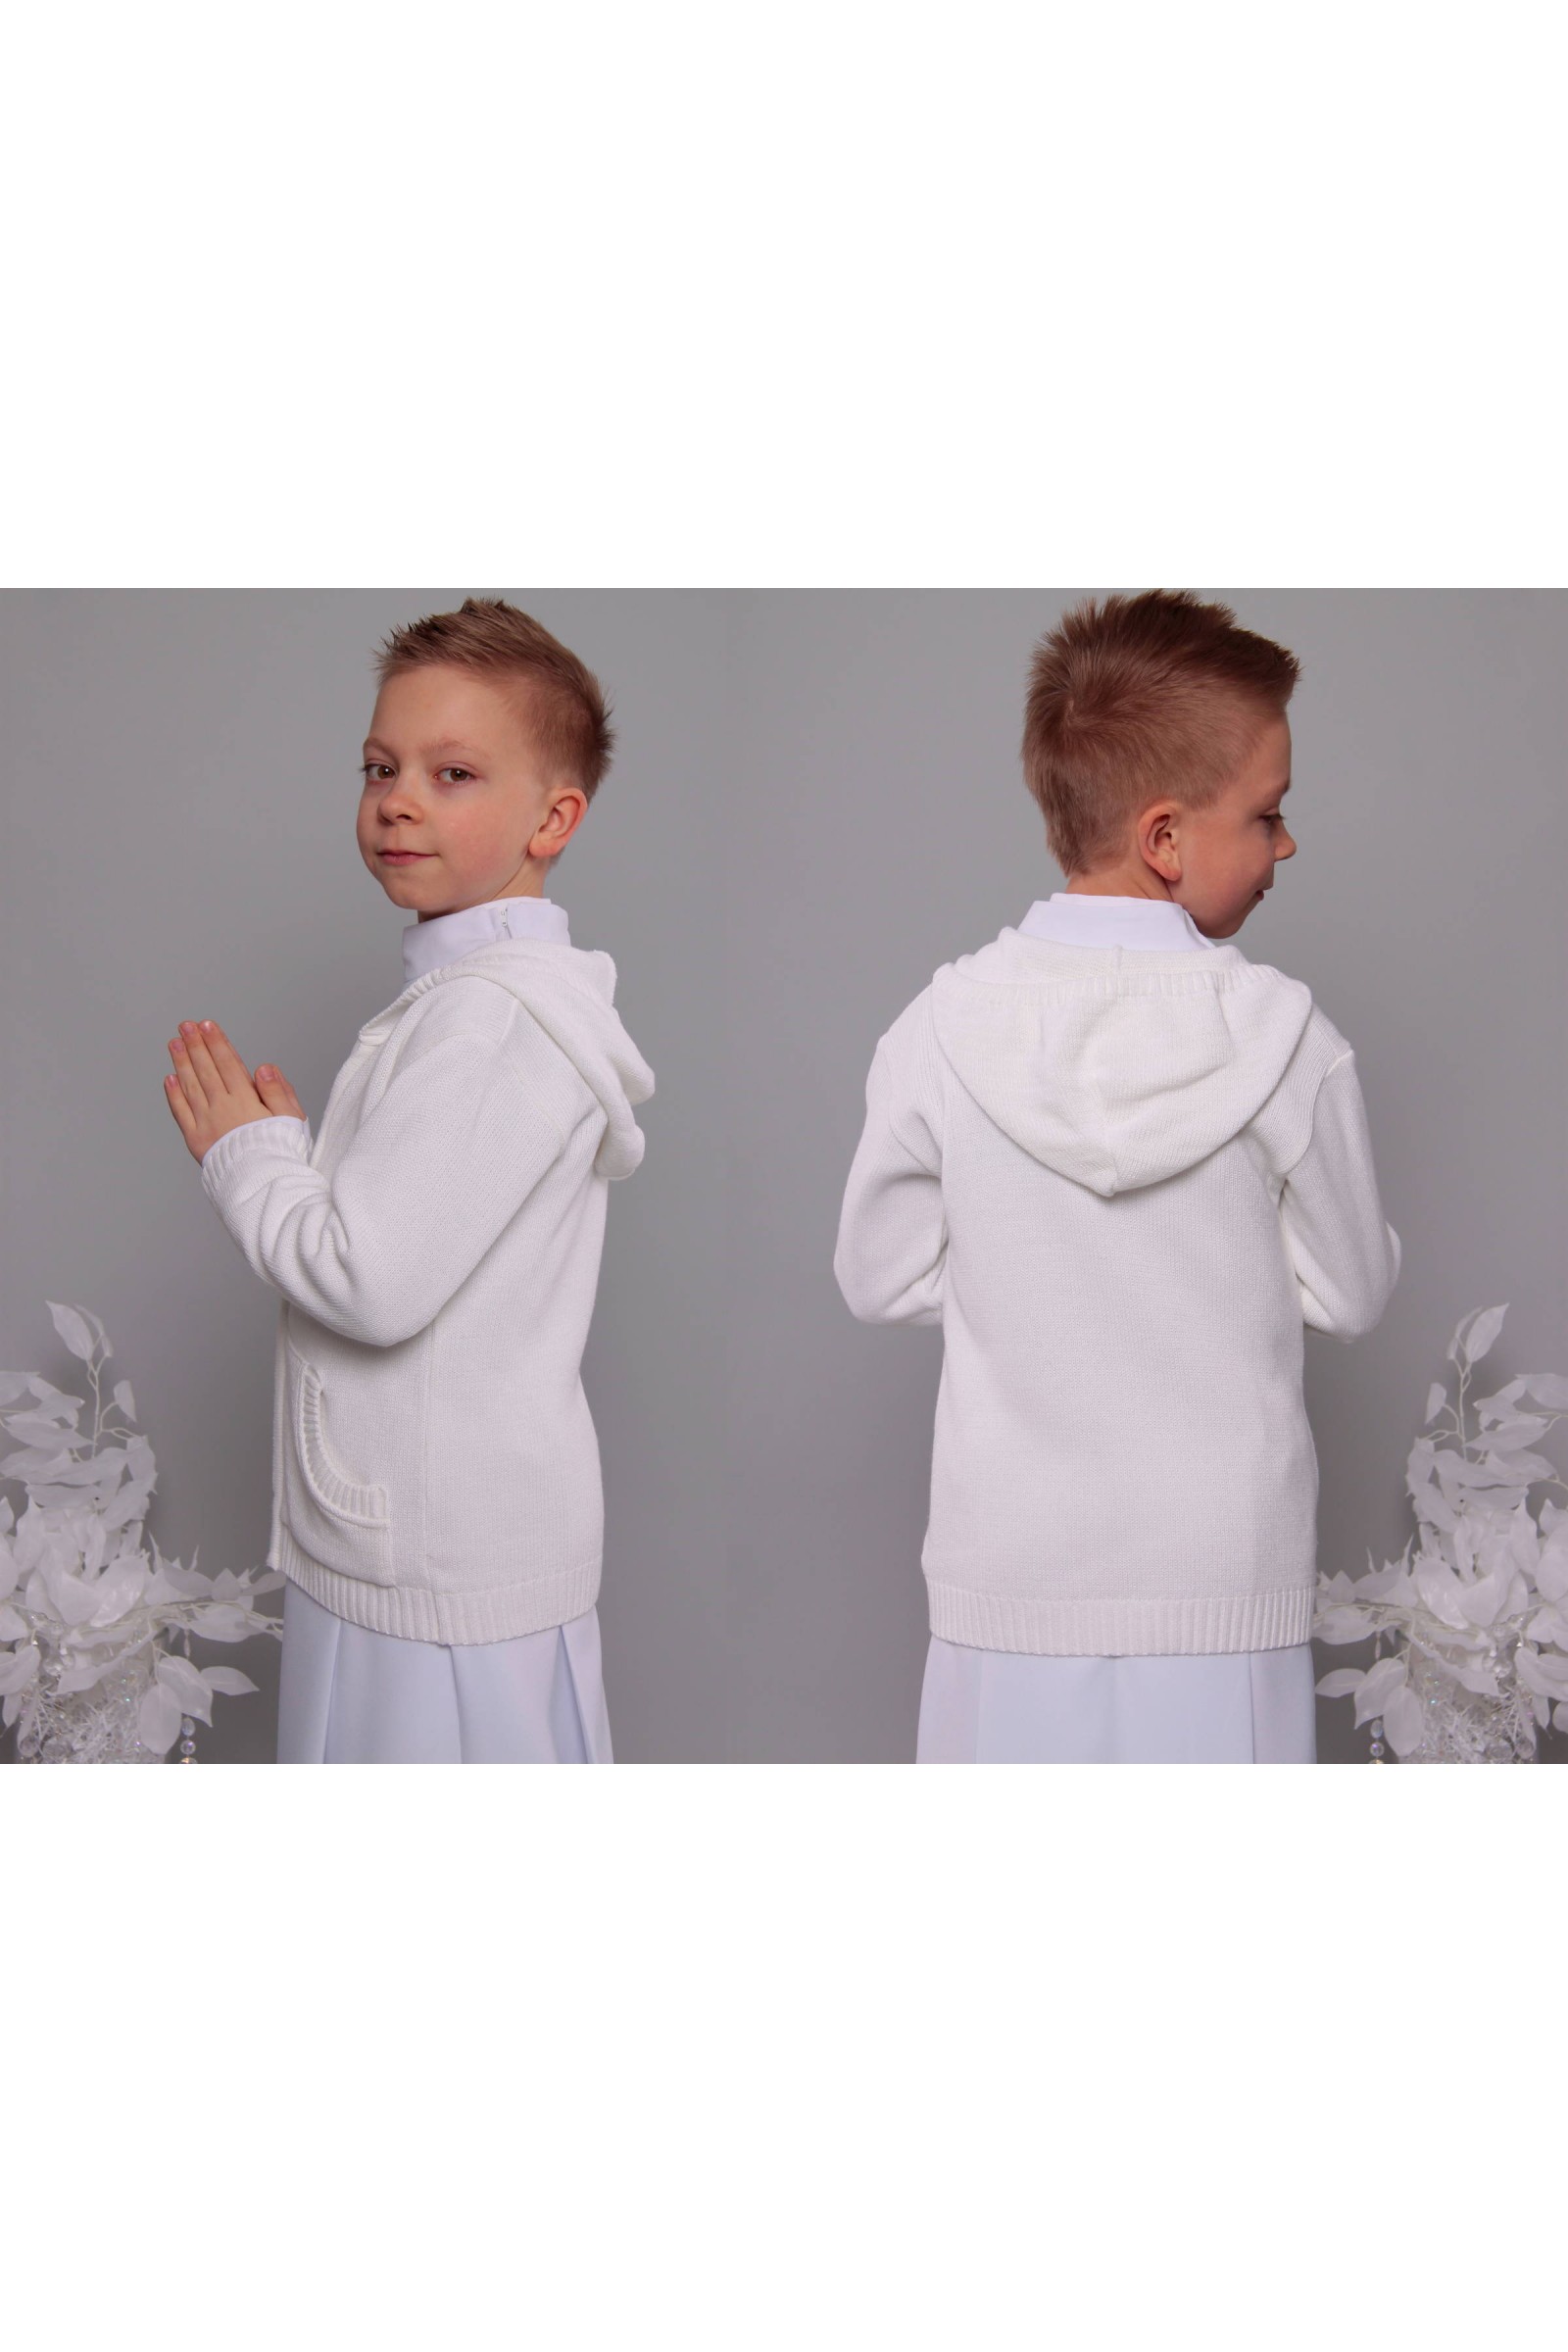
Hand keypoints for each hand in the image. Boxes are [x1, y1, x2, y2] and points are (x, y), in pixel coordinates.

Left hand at [164, 1019, 307, 1164]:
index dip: (217, 1043)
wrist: (264, 1186)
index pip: (229, 1064)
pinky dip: (174, 1094)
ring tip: (174, 1043)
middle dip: (195, 1045)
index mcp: (246, 1101)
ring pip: (191, 1086)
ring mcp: (206, 1124)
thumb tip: (263, 1067)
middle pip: (207, 1070)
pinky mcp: (196, 1140)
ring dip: (181, 1063)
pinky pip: (181, 1113)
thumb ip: (278, 1091)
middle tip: (186, 1026)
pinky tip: (170, 1078)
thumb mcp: (291, 1119)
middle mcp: (223, 1108)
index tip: (207, 1025)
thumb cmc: (282, 1152)